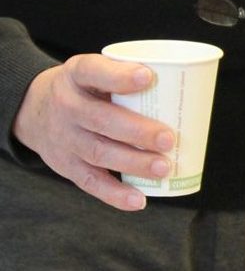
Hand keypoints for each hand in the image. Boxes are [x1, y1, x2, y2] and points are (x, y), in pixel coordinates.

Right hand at [11, 57, 175, 209]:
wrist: (32, 109)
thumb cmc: (85, 87)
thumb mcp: (94, 70)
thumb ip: (126, 75)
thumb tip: (185, 87)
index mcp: (77, 75)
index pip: (93, 71)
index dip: (118, 76)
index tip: (147, 77)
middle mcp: (66, 106)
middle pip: (101, 120)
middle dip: (137, 131)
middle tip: (169, 139)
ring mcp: (64, 138)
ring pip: (99, 153)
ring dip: (134, 163)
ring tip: (164, 168)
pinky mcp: (65, 165)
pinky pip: (89, 182)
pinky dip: (114, 194)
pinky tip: (139, 200)